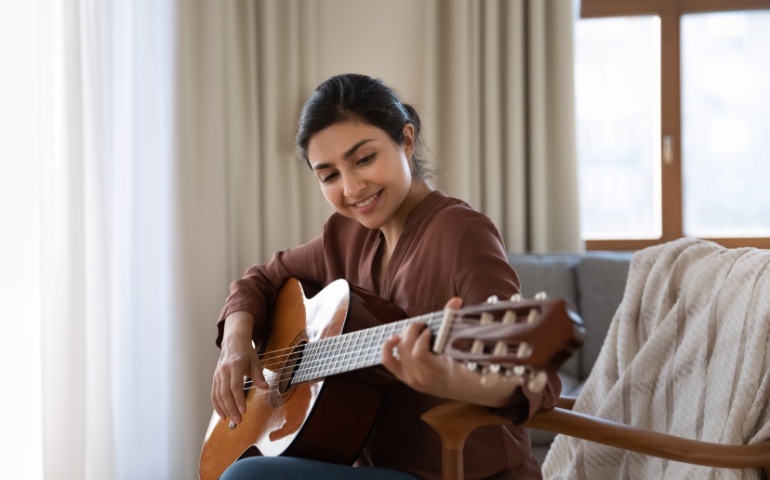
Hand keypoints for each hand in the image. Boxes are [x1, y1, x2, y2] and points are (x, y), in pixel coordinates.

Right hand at [211, 312, 267, 424]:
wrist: (233, 341)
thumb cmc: (246, 352)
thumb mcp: (255, 361)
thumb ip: (259, 375)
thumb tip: (265, 387)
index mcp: (235, 365)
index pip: (235, 386)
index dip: (238, 400)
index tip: (243, 411)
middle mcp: (224, 371)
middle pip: (225, 393)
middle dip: (231, 408)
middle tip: (239, 420)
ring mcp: (218, 375)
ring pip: (218, 395)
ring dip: (224, 409)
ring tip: (232, 420)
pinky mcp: (215, 378)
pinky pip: (214, 394)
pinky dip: (217, 406)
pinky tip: (223, 415)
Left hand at [382, 297, 523, 406]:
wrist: (465, 388)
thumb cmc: (467, 366)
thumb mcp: (464, 349)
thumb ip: (455, 323)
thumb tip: (455, 300)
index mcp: (438, 373)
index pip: (419, 354)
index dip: (421, 338)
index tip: (430, 330)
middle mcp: (422, 378)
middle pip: (406, 348)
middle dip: (412, 331)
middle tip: (422, 325)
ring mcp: (411, 380)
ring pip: (399, 351)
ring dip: (405, 336)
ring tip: (415, 330)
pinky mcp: (404, 378)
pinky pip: (388, 362)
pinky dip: (387, 348)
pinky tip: (394, 338)